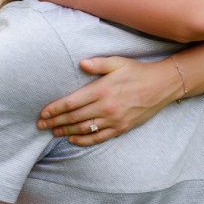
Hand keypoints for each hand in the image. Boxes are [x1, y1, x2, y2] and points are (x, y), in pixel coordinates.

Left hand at [37, 56, 181, 144]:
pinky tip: (73, 140)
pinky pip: (99, 137)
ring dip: (66, 132)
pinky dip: (84, 140)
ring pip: (84, 129)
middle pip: (74, 118)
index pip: (71, 102)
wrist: (162, 86)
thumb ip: (98, 63)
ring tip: (53, 132)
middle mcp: (106, 107)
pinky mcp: (122, 128)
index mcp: (102, 90)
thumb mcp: (118, 62)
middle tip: (41, 125)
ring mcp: (114, 120)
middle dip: (55, 122)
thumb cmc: (138, 72)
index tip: (43, 113)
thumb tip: (81, 63)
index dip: (55, 109)